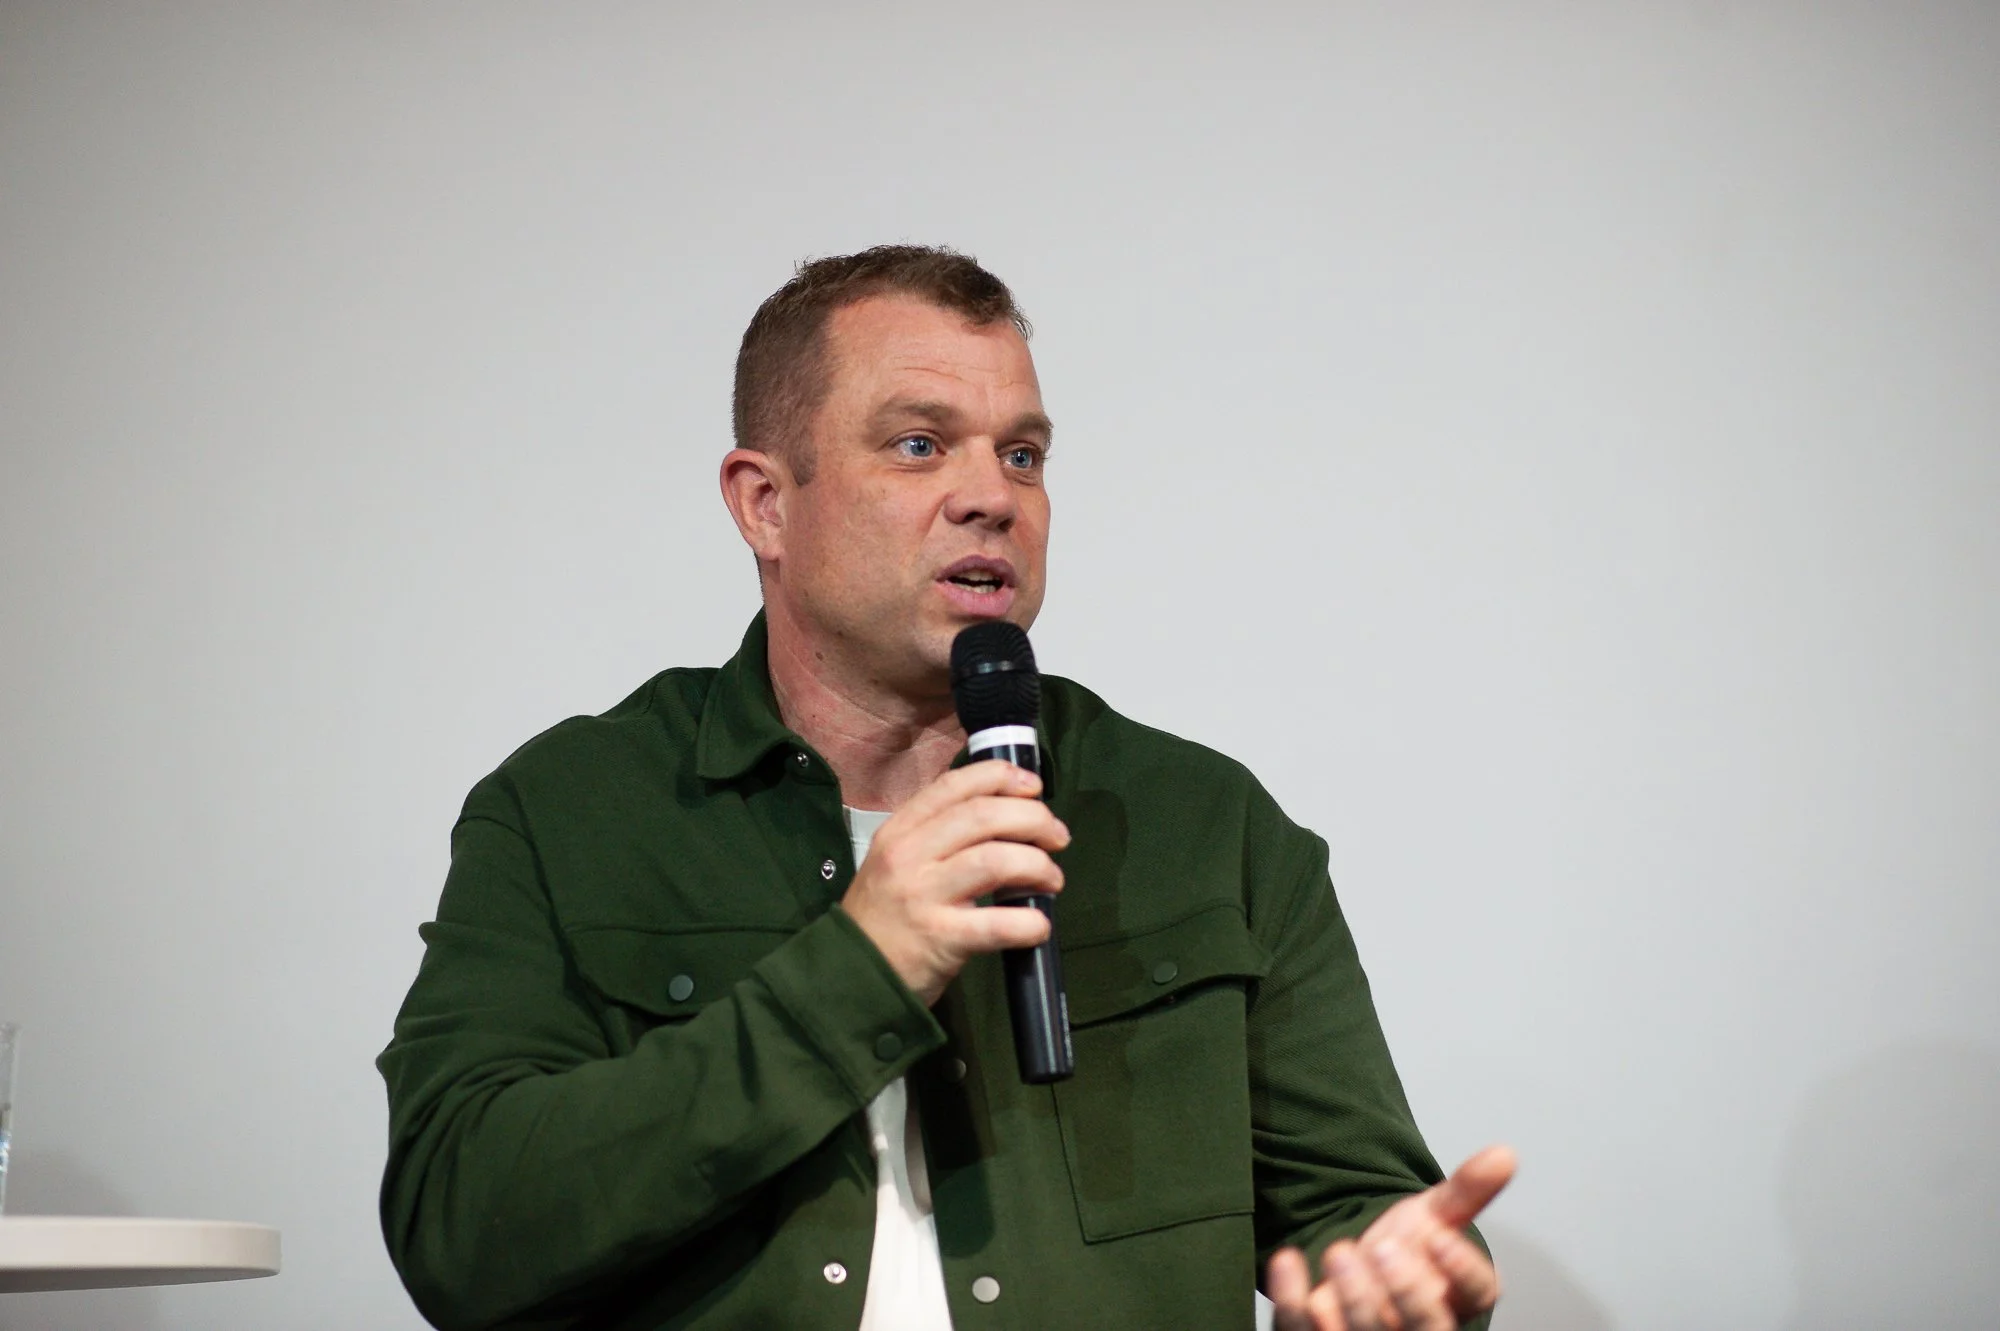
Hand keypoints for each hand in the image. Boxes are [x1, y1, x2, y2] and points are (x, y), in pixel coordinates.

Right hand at [840, 759, 1069, 1005]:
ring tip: (1052, 879)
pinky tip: (1039, 925)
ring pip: (995, 860)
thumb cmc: (883, 917)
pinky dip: (1029, 922)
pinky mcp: (940, 938)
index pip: (954, 786)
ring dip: (1038, 865)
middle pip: (983, 816)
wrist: (849, 977)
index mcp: (900, 830)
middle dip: (1033, 819)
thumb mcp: (895, 861)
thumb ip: (937, 834)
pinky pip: (997, 923)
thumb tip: (1004, 813)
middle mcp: (908, 856)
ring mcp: (923, 896)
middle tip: (1057, 837)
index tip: (1034, 787)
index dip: (1002, 778)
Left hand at [1266, 1145, 1515, 1330]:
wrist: (1355, 1273)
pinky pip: (1304, 1330)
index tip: (1440, 1238)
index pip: (1476, 1293)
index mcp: (1456, 1297)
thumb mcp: (1434, 1217)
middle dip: (1407, 1294)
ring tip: (1341, 1250)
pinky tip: (1289, 1261)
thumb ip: (1467, 1190)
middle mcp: (1420, 1327)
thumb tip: (1504, 1153)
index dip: (1462, 1271)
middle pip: (1427, 1328)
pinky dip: (1293, 1298)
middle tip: (1385, 1248)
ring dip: (1355, 1297)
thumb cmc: (1403, 1250)